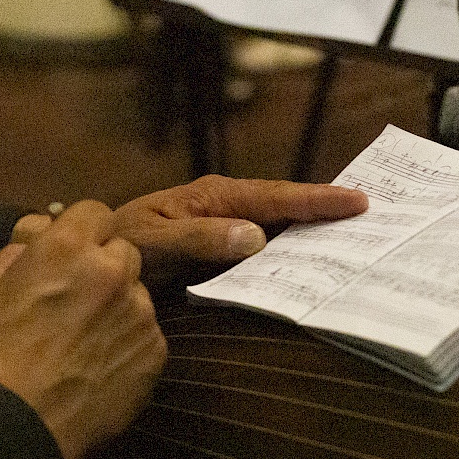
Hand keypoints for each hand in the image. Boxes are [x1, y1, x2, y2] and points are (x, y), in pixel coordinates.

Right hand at [0, 201, 164, 458]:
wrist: (16, 428)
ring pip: (138, 292)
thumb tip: (42, 227)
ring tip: (87, 339)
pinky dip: (128, 342)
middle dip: (103, 265)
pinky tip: (100, 365)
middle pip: (122, 250)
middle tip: (77, 298)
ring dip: (118, 304)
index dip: (80, 231)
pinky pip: (146, 332)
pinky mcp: (156, 351)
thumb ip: (17, 248)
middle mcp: (113, 272)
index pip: (94, 211)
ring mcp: (140, 312)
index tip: (70, 253)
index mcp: (67, 248)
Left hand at [9, 177, 367, 289]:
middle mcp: (221, 207)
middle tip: (373, 211)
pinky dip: (289, 247)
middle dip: (324, 206)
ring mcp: (221, 226)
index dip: (315, 199)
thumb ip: (199, 239)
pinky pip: (262, 244)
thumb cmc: (116, 248)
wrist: (85, 261)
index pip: (273, 197)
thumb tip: (256, 236)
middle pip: (283, 205)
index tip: (356, 202)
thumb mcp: (152, 243)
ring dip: (311, 227)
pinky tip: (310, 259)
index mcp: (210, 198)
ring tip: (355, 232)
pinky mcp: (217, 247)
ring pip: (276, 223)